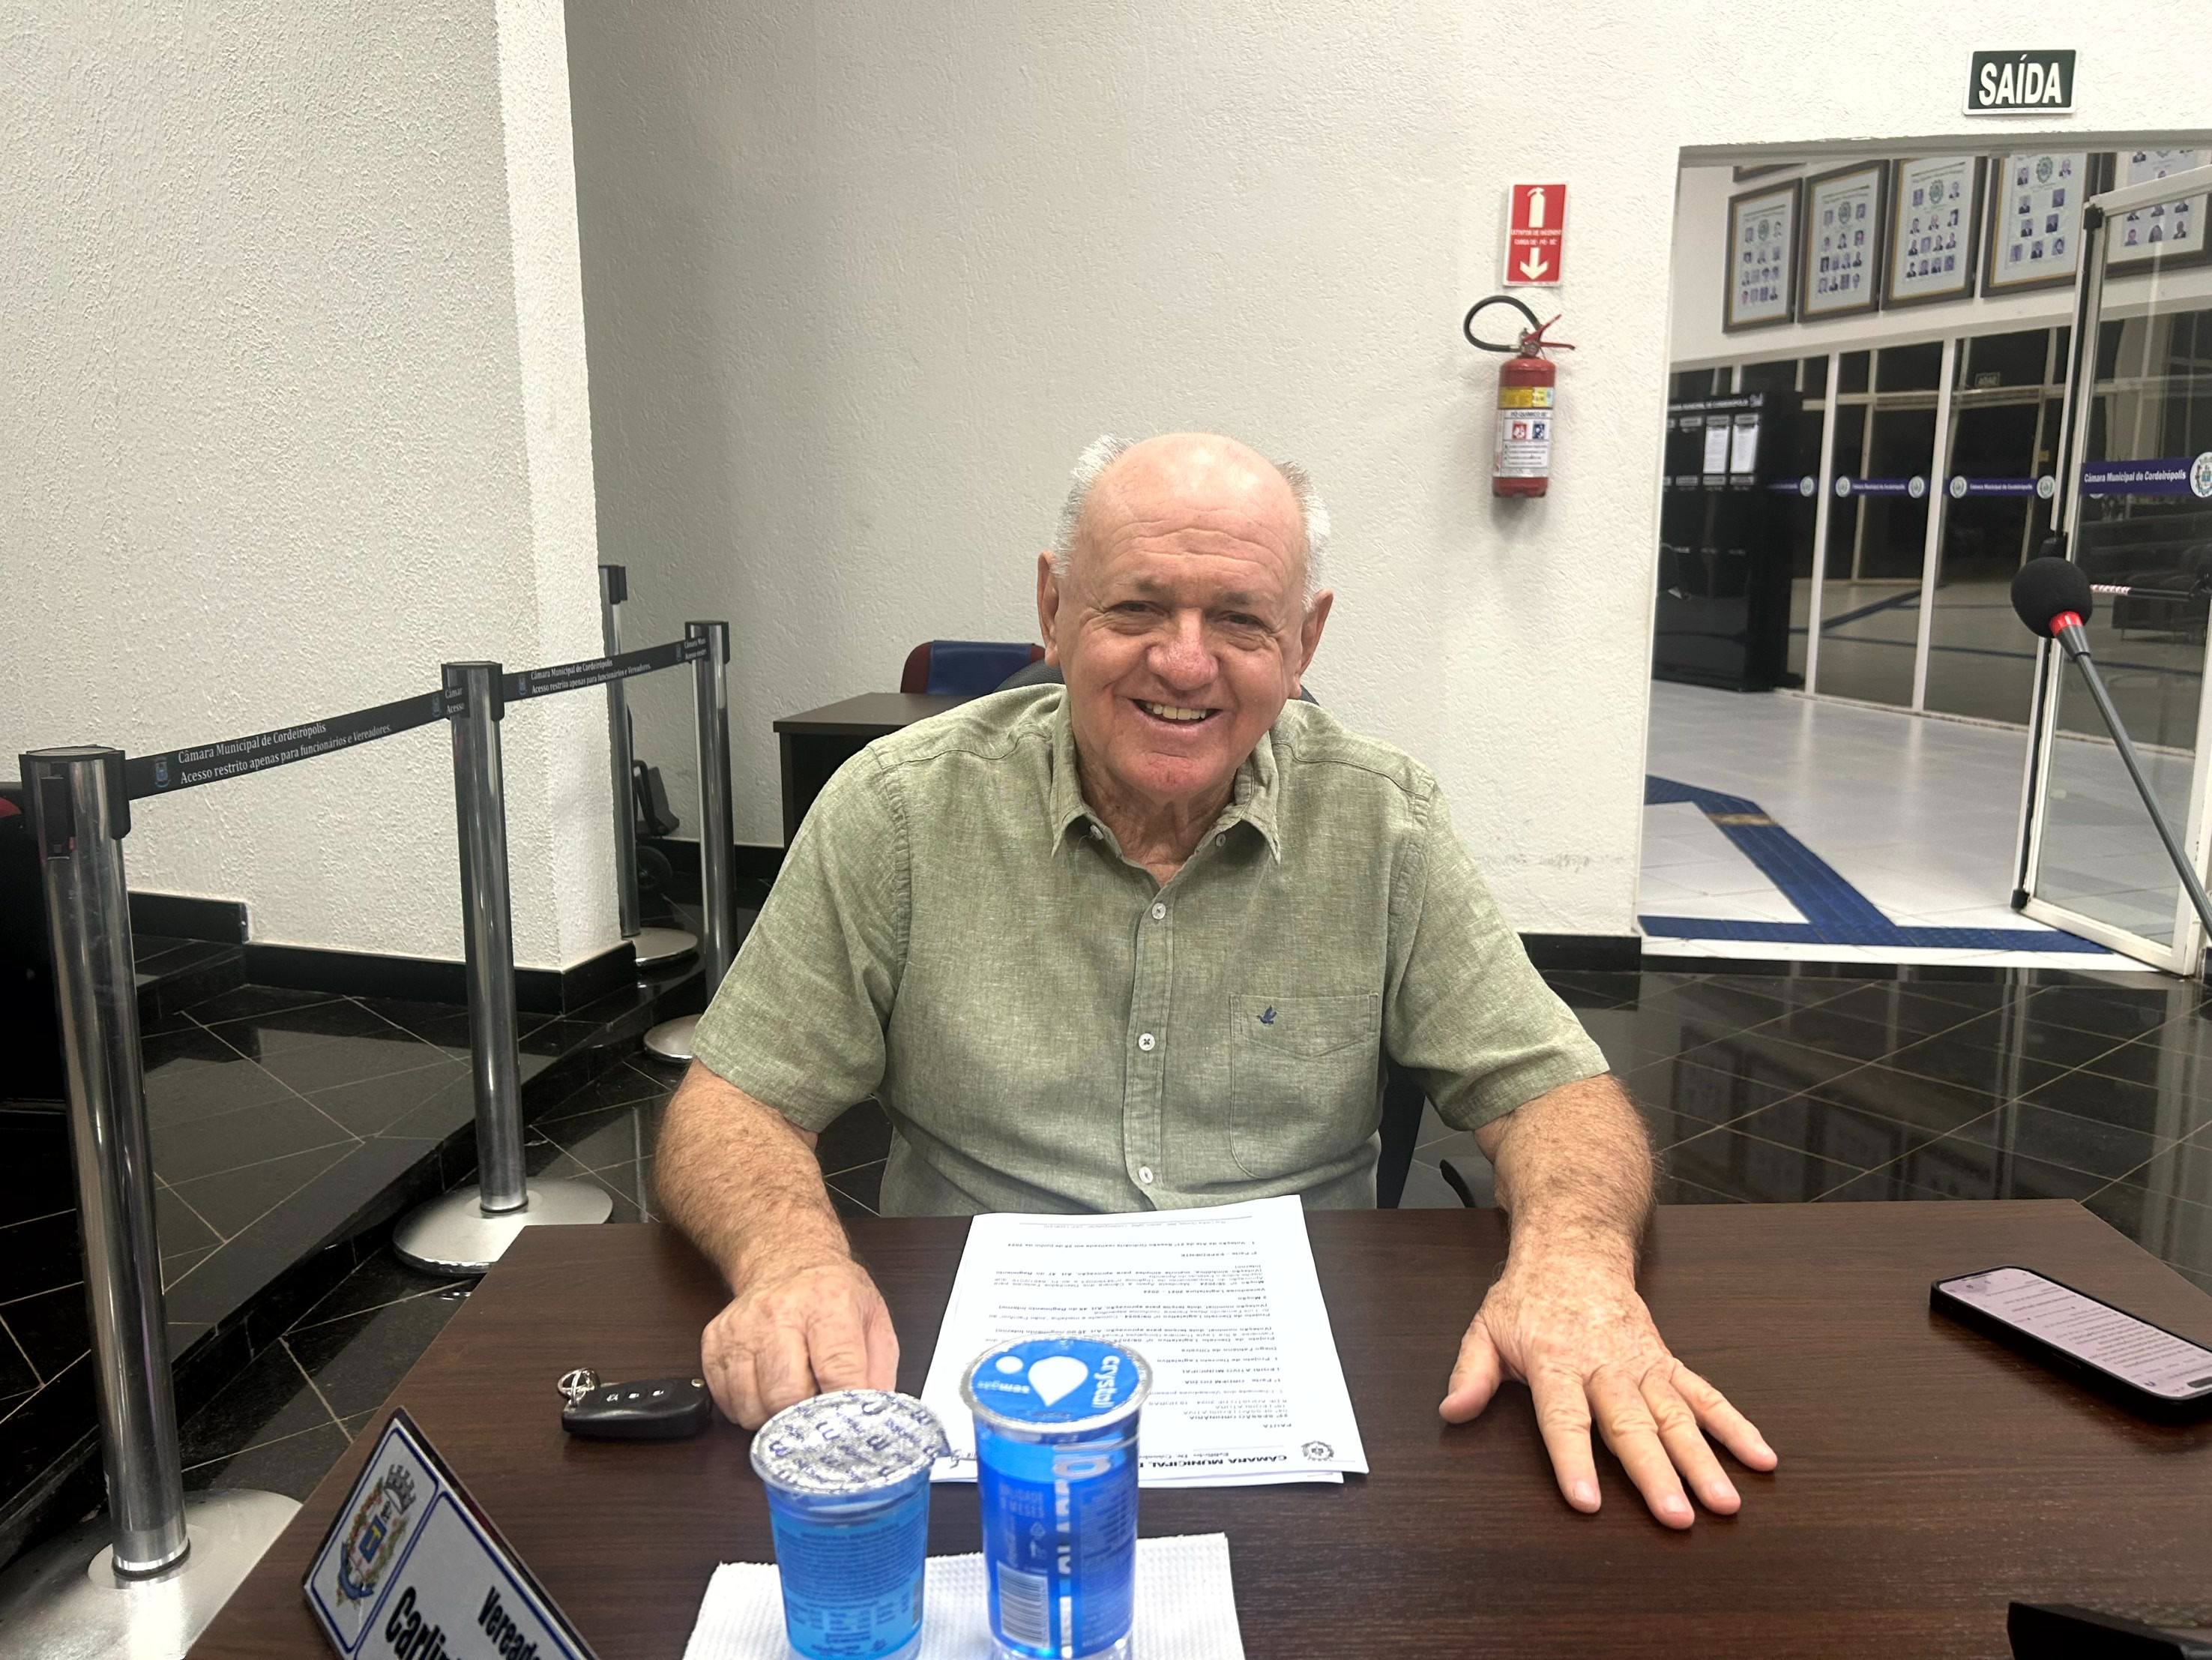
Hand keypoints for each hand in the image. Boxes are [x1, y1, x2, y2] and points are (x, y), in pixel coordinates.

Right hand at [700, 1253, 899, 1427]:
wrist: (786, 1260)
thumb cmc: (833, 1295)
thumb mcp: (873, 1320)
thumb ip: (878, 1371)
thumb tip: (872, 1418)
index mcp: (829, 1303)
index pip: (837, 1369)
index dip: (843, 1406)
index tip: (846, 1425)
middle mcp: (780, 1311)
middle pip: (787, 1394)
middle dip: (805, 1417)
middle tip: (815, 1411)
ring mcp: (742, 1326)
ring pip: (752, 1405)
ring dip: (774, 1417)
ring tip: (791, 1398)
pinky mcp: (715, 1340)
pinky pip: (727, 1401)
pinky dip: (748, 1408)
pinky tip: (765, 1389)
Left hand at [1438, 1248, 1776, 1528]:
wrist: (1576, 1248)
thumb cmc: (1527, 1299)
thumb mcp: (1485, 1328)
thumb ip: (1470, 1372)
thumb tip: (1451, 1412)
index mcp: (1555, 1361)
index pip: (1563, 1417)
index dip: (1573, 1459)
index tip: (1587, 1502)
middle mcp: (1605, 1366)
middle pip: (1631, 1425)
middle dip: (1656, 1474)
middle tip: (1678, 1517)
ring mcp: (1642, 1365)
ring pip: (1676, 1416)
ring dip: (1703, 1460)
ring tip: (1726, 1503)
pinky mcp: (1667, 1362)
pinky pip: (1705, 1395)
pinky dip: (1735, 1425)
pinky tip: (1762, 1459)